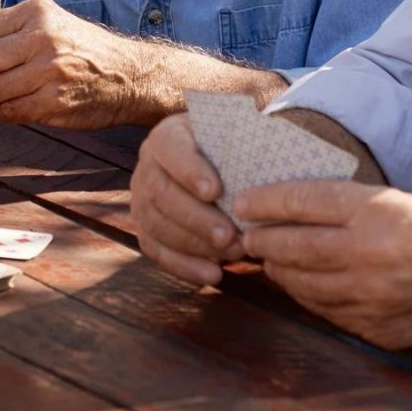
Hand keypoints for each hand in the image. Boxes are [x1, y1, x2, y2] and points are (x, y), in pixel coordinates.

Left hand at [0, 0, 159, 128]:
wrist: (130, 76)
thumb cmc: (82, 51)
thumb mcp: (50, 23)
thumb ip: (10, 31)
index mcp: (36, 12)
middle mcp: (43, 37)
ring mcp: (50, 70)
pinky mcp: (55, 101)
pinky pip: (10, 112)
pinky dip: (4, 114)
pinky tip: (14, 109)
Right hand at [131, 113, 243, 285]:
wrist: (217, 166)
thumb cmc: (231, 150)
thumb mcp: (235, 136)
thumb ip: (244, 142)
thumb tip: (269, 149)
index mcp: (168, 136)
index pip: (171, 148)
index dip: (189, 171)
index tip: (215, 191)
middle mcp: (147, 165)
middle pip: (160, 193)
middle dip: (195, 218)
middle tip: (230, 236)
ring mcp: (141, 198)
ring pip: (156, 224)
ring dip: (194, 245)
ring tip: (232, 254)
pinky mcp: (145, 228)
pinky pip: (156, 250)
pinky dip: (184, 266)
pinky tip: (213, 274)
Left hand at [237, 180, 411, 349]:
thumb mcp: (404, 200)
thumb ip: (351, 204)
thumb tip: (294, 203)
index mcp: (379, 214)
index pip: (304, 201)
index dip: (266, 201)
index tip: (244, 201)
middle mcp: (369, 255)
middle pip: (291, 246)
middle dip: (261, 238)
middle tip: (246, 233)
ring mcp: (369, 298)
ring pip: (299, 283)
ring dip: (277, 269)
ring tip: (268, 257)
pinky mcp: (372, 328)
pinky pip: (321, 310)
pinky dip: (304, 295)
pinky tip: (299, 283)